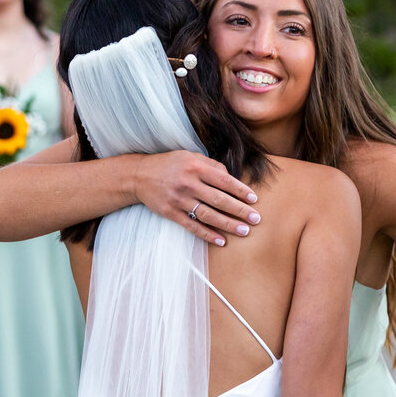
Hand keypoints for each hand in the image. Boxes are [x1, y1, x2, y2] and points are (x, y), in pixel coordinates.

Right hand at [133, 150, 260, 245]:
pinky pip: (192, 226)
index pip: (224, 180)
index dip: (241, 190)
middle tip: (256, 219)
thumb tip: (231, 178)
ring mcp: (179, 199)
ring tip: (244, 231)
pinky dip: (207, 234)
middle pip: (219, 199)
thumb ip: (211, 165)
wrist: (139, 175)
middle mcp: (188, 183)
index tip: (254, 200)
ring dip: (228, 224)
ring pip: (208, 215)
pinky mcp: (170, 213)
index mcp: (195, 167)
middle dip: (240, 210)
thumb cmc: (169, 164)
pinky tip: (221, 241)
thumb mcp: (190, 156)